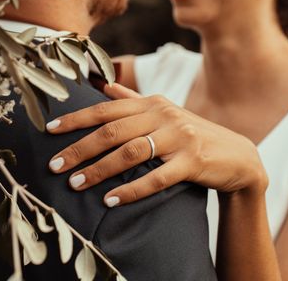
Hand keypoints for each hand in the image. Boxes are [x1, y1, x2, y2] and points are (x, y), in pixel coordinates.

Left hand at [46, 83, 267, 206]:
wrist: (237, 155)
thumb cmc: (191, 134)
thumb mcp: (164, 112)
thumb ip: (132, 101)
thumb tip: (104, 86)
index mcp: (151, 103)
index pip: (105, 109)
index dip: (76, 119)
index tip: (49, 130)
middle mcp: (162, 115)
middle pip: (111, 132)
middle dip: (79, 148)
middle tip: (54, 166)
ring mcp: (178, 138)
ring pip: (129, 153)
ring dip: (99, 170)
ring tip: (76, 185)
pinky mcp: (192, 161)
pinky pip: (156, 177)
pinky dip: (131, 189)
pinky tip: (111, 200)